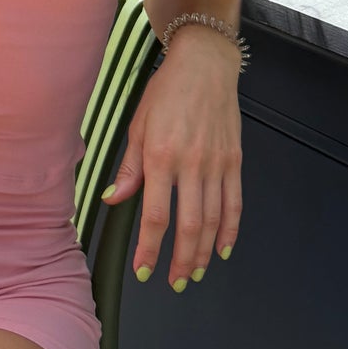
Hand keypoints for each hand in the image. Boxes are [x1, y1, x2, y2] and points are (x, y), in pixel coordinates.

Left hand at [100, 30, 241, 289]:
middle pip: (189, 226)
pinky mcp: (234, 161)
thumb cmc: (165, 92)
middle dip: (181, 260)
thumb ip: (129, 167)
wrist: (204, 64)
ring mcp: (216, 164)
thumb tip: (113, 199)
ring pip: (213, 221)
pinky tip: (223, 249)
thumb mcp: (138, 125)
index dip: (151, 248)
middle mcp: (191, 164)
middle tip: (174, 283)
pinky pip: (234, 204)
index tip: (144, 269)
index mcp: (160, 156)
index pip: (156, 214)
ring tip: (195, 273)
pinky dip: (230, 231)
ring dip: (205, 252)